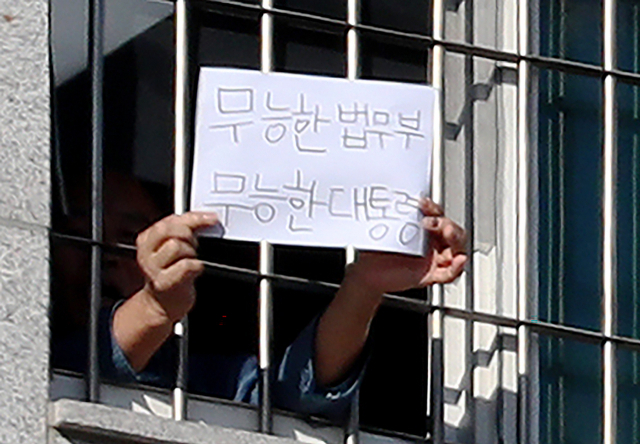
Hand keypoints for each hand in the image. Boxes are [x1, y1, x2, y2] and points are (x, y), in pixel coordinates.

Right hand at [135, 212, 218, 323]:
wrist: (161, 305)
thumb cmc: (171, 274)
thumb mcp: (172, 248)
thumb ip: (184, 231)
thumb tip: (207, 218)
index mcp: (146, 239)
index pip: (170, 220)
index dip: (193, 217)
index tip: (210, 218)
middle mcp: (145, 253)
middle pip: (169, 230)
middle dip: (188, 235)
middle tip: (194, 246)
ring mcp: (152, 269)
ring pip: (176, 246)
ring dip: (191, 253)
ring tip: (190, 261)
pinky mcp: (163, 283)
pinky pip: (185, 265)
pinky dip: (196, 266)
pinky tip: (194, 271)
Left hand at [347, 198, 466, 295]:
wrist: (365, 273)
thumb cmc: (374, 249)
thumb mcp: (381, 228)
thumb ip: (388, 215)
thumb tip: (384, 198)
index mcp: (421, 226)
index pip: (435, 213)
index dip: (431, 207)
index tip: (421, 204)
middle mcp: (430, 241)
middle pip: (450, 229)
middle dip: (446, 223)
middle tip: (431, 222)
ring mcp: (432, 258)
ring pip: (456, 248)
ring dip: (455, 240)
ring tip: (448, 233)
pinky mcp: (430, 275)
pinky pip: (449, 273)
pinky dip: (456, 268)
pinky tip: (458, 261)